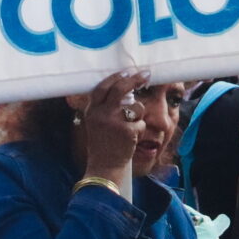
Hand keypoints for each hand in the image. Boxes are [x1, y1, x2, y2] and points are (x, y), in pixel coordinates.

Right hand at [76, 69, 151, 183]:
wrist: (104, 167)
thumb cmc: (103, 143)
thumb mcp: (96, 122)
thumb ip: (105, 106)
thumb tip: (125, 84)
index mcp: (91, 110)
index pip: (102, 87)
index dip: (116, 77)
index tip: (128, 71)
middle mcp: (101, 114)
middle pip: (120, 89)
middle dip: (135, 79)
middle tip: (146, 74)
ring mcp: (114, 122)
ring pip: (137, 106)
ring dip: (139, 115)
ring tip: (130, 128)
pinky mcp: (127, 131)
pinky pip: (141, 123)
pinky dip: (140, 130)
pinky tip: (131, 140)